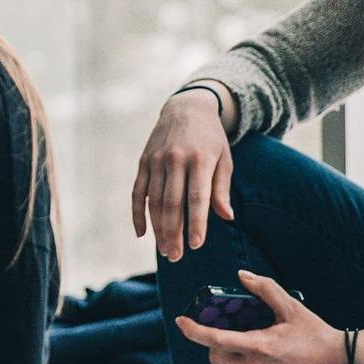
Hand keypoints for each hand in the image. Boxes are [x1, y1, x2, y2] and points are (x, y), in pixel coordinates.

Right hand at [133, 89, 233, 259]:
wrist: (186, 107)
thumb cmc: (210, 139)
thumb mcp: (223, 158)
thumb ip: (221, 188)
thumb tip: (226, 216)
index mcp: (200, 158)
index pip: (197, 197)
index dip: (196, 222)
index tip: (196, 245)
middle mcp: (176, 159)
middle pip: (173, 203)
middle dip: (174, 233)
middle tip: (175, 256)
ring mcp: (157, 161)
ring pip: (155, 202)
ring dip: (158, 229)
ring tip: (164, 250)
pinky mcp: (143, 163)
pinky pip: (138, 193)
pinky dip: (138, 215)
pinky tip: (142, 234)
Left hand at [173, 271, 345, 363]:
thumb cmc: (318, 334)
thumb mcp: (293, 307)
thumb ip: (265, 290)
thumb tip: (242, 276)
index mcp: (259, 347)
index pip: (215, 341)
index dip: (194, 331)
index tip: (180, 321)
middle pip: (217, 357)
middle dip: (214, 343)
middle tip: (224, 328)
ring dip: (238, 350)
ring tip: (261, 336)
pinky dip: (255, 360)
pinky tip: (277, 351)